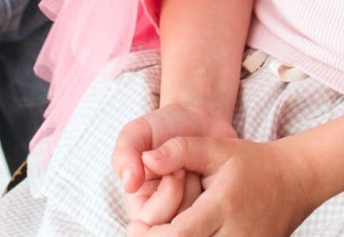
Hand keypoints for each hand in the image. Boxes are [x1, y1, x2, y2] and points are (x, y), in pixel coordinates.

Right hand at [112, 103, 236, 233]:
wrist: (198, 119)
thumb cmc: (164, 127)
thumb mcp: (138, 133)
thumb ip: (125, 155)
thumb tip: (129, 185)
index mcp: (139, 206)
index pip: (153, 220)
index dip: (169, 189)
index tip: (175, 165)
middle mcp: (161, 217)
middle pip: (178, 225)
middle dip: (187, 187)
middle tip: (186, 166)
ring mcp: (187, 215)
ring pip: (198, 221)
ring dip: (202, 189)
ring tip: (197, 169)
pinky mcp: (208, 210)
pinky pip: (216, 215)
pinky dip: (218, 192)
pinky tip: (211, 177)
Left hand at [133, 134, 320, 236]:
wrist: (293, 180)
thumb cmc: (250, 162)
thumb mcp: (216, 148)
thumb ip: (181, 149)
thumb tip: (147, 158)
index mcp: (223, 206)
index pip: (178, 235)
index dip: (151, 235)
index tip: (135, 226)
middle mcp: (236, 234)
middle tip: (140, 233)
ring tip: (162, 234)